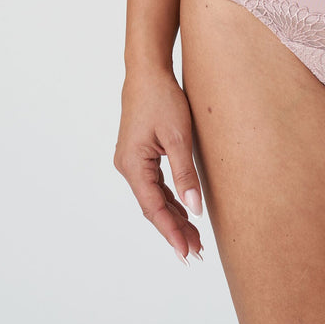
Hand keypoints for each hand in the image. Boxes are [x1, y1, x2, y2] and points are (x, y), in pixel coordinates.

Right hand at [114, 65, 205, 264]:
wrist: (147, 71)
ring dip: (173, 217)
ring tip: (194, 239)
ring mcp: (131, 162)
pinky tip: (183, 211)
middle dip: (174, 230)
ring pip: (153, 198)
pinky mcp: (139, 155)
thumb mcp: (178, 136)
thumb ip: (185, 174)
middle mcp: (127, 167)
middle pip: (152, 208)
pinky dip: (169, 199)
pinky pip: (154, 185)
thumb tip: (194, 209)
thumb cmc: (162, 98)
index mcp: (133, 165)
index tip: (187, 253)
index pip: (153, 208)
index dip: (171, 232)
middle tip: (197, 253)